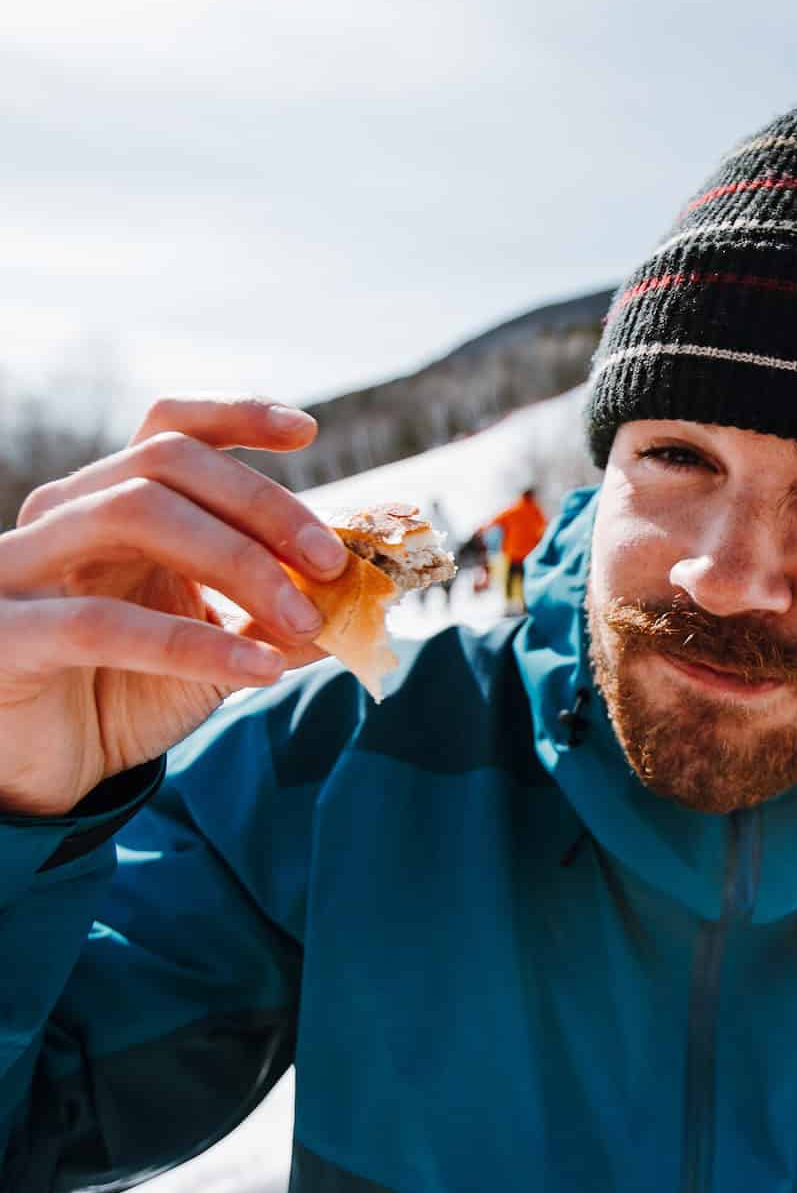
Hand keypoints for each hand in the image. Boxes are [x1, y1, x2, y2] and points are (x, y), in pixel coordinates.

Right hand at [0, 397, 349, 817]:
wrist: (45, 777)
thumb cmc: (128, 696)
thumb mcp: (219, 650)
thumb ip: (279, 618)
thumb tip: (365, 597)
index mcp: (111, 505)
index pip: (169, 430)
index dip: (236, 415)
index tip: (307, 432)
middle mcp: (60, 517)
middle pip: (167, 461)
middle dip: (265, 506)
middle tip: (333, 564)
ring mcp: (20, 567)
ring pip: (134, 513)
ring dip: (240, 563)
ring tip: (306, 620)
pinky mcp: (3, 633)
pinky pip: (100, 621)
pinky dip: (194, 644)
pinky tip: (260, 670)